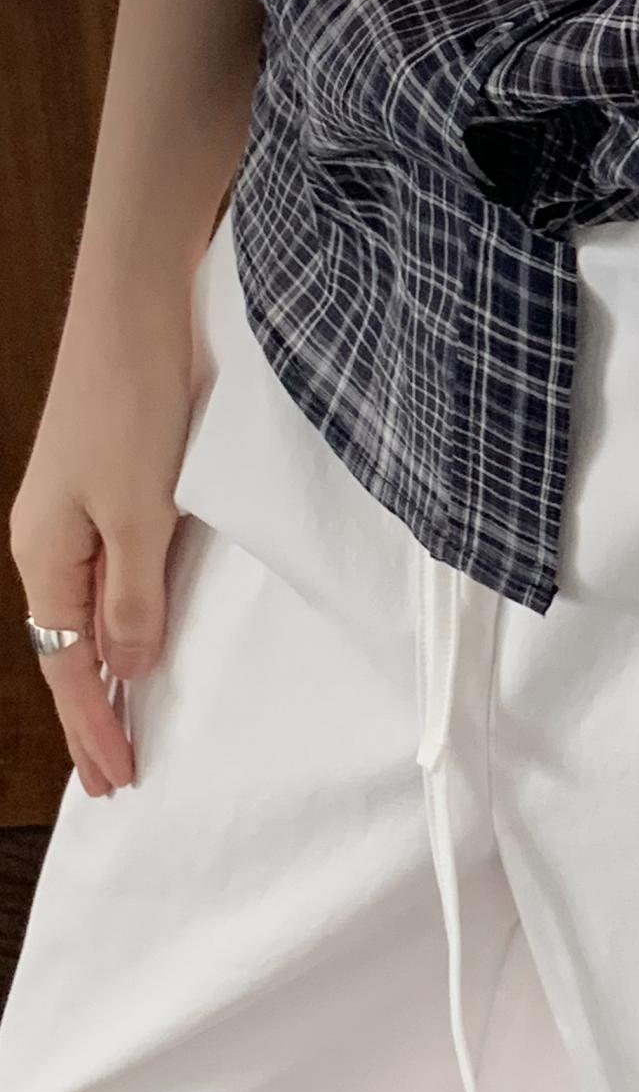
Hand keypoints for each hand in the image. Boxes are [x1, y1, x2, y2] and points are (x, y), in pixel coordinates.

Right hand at [9, 266, 198, 797]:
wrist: (138, 306)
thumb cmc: (134, 402)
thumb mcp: (141, 513)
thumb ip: (136, 596)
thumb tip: (127, 670)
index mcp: (45, 555)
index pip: (67, 668)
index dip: (94, 730)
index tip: (119, 784)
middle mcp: (50, 541)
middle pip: (65, 651)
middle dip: (91, 718)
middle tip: (118, 780)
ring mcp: (76, 514)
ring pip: (85, 617)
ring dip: (106, 676)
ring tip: (125, 731)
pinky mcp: (109, 489)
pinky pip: (108, 581)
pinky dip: (122, 625)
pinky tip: (140, 642)